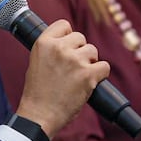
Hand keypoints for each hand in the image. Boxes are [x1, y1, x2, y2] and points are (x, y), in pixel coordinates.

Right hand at [16, 19, 108, 137]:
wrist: (40, 115)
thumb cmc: (38, 92)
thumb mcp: (36, 61)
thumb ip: (51, 49)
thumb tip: (70, 42)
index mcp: (43, 43)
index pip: (64, 25)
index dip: (68, 36)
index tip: (67, 47)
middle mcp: (59, 48)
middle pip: (81, 38)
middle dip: (80, 51)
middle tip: (72, 68)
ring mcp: (75, 60)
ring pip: (93, 51)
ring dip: (89, 63)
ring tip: (78, 77)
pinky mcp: (88, 75)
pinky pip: (104, 66)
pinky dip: (100, 75)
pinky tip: (90, 83)